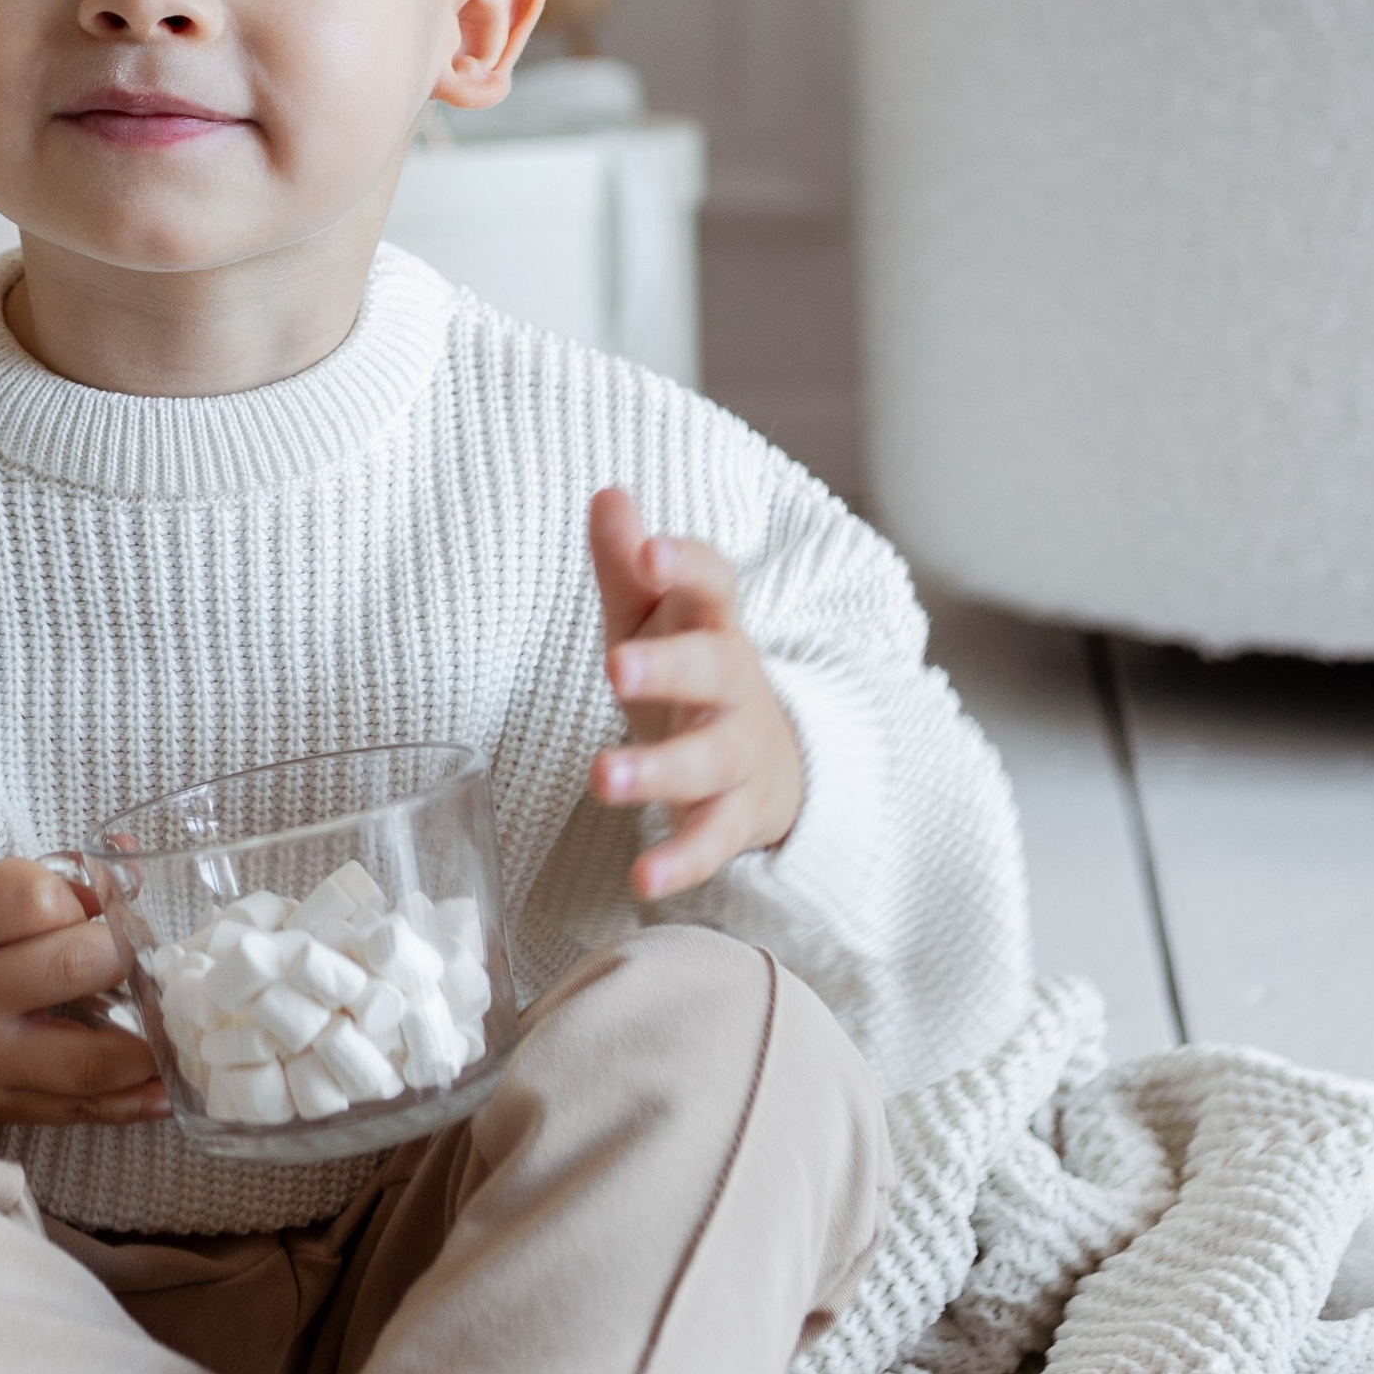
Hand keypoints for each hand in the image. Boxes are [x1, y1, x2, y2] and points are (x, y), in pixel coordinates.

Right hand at [0, 856, 167, 1126]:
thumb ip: (51, 882)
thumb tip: (134, 870)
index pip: (34, 896)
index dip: (80, 895)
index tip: (89, 906)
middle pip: (74, 968)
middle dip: (125, 956)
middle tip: (141, 956)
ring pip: (89, 1059)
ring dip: (150, 1044)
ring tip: (177, 1029)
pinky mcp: (2, 1108)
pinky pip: (81, 1112)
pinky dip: (133, 1101)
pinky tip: (167, 1087)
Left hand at [588, 486, 805, 900]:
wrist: (773, 760)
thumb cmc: (692, 673)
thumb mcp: (654, 616)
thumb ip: (626, 563)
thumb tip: (607, 494)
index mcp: (713, 624)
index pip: (713, 583)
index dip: (686, 565)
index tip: (650, 552)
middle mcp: (734, 685)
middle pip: (715, 670)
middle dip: (670, 668)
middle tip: (616, 666)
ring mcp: (740, 753)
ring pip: (710, 761)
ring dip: (658, 770)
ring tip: (601, 777)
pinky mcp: (737, 816)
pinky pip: (713, 840)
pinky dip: (681, 862)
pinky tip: (642, 879)